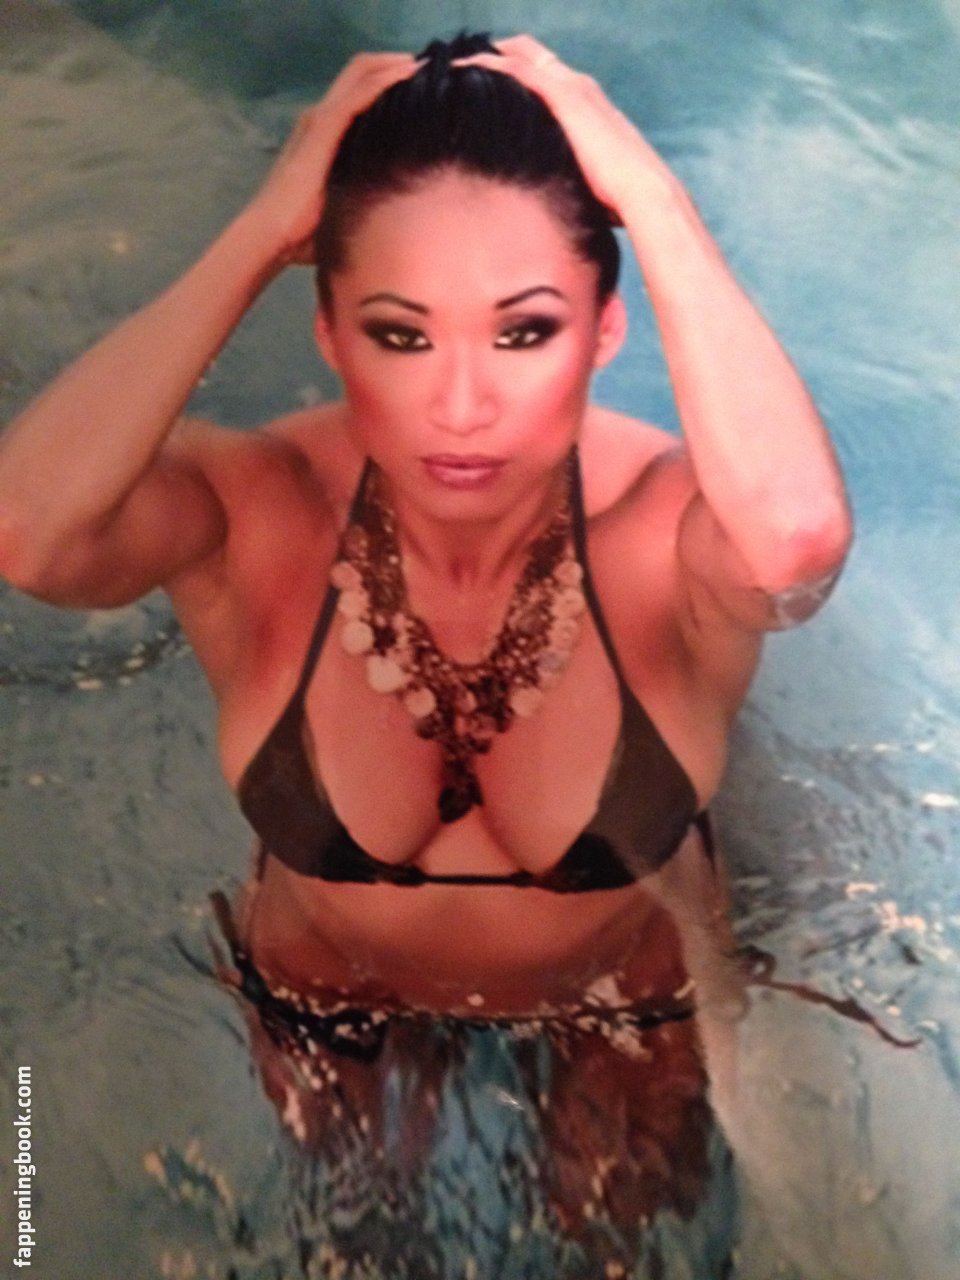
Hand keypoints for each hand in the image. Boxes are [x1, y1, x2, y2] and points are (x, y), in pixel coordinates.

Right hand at [243, 52, 420, 264]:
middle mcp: (322, 118)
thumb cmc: (303, 233)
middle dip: (397, 64)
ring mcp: (321, 119)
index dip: (389, 80)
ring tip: (427, 65)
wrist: (272, 235)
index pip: (359, 91)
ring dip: (394, 65)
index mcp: (326, 134)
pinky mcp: (323, 128)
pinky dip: (384, 80)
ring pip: (362, 74)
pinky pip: (358, 94)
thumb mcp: (342, 205)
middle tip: (432, 69)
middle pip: (362, 72)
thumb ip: (362, 196)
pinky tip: (408, 75)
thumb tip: (395, 214)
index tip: (424, 85)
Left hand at [455, 35, 667, 221]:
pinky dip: (486, 65)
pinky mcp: (564, 97)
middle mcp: (578, 86)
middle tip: (453, 67)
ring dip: (481, 58)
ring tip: (445, 65)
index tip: (478, 82)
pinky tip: (458, 70)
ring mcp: (572, 88)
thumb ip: (563, 178)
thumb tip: (542, 207)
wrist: (644, 193)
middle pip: (526, 53)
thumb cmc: (620, 201)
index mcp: (585, 105)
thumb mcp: (585, 182)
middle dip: (491, 56)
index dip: (510, 72)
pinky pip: (516, 69)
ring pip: (517, 55)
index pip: (542, 73)